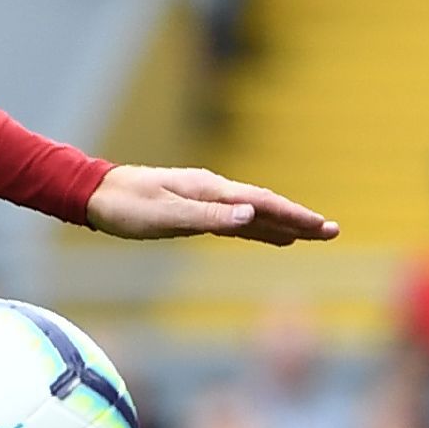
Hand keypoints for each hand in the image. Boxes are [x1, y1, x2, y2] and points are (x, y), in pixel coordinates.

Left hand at [86, 163, 336, 244]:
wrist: (95, 195)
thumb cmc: (127, 207)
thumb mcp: (166, 216)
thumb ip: (209, 217)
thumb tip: (251, 215)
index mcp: (211, 190)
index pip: (264, 203)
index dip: (296, 216)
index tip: (324, 227)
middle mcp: (214, 192)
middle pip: (266, 206)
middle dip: (300, 220)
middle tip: (333, 232)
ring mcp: (206, 201)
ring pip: (254, 214)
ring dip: (283, 224)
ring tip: (312, 235)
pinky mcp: (195, 212)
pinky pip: (236, 222)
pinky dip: (258, 229)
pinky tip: (270, 236)